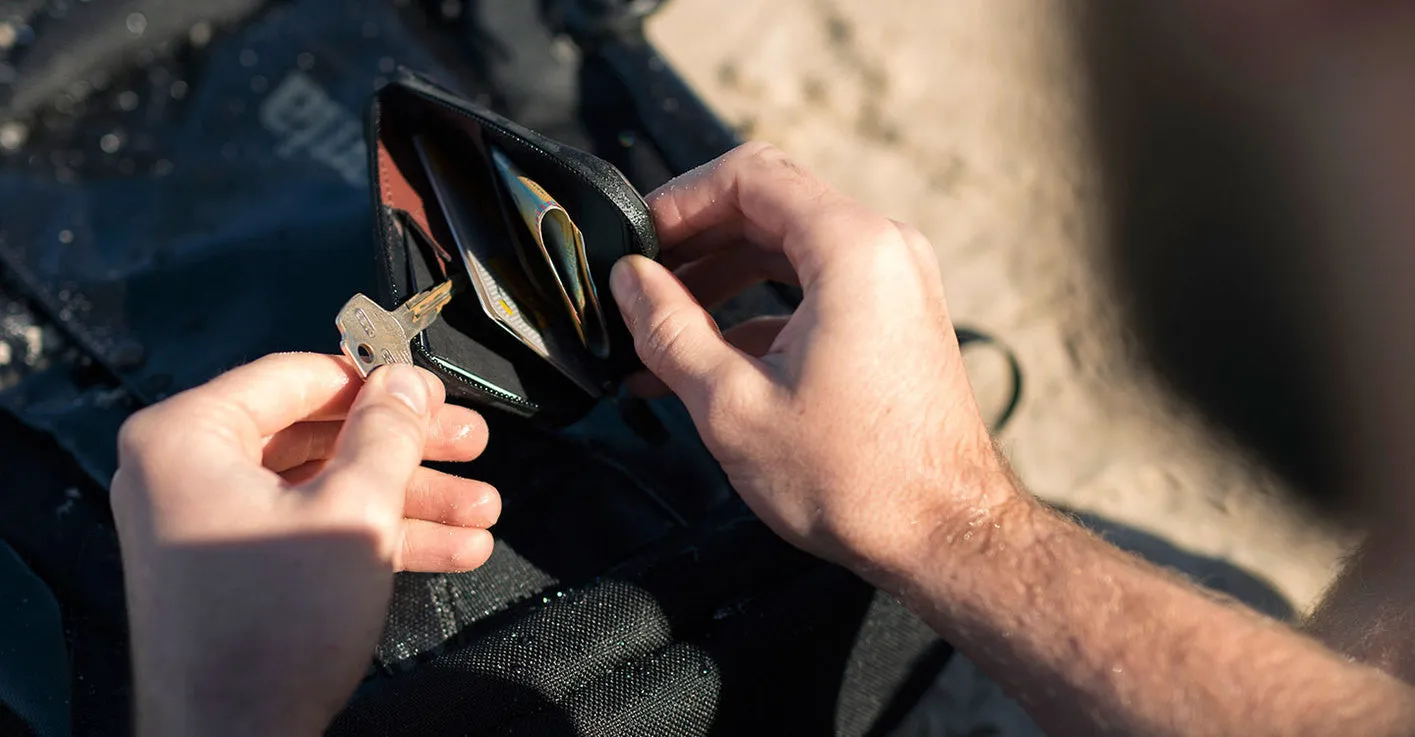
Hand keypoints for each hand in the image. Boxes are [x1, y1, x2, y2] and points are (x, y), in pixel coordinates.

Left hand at [110, 354, 498, 735]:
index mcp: (188, 436)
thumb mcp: (354, 509)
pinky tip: (453, 548)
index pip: (296, 378)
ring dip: (409, 499)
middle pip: (319, 436)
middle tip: (473, 445)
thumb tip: (406, 380)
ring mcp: (208, 527)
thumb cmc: (279, 621)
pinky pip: (309, 532)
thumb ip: (388, 433)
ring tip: (484, 509)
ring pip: (325, 489)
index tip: (436, 394)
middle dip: (408, 450)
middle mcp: (186, 473)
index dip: (377, 383)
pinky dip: (374, 536)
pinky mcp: (234, 573)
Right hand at [610, 143, 1016, 571]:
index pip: (748, 175)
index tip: (634, 239)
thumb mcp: (731, 405)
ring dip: (719, 278)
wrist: (945, 537)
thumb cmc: (854, 480)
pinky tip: (704, 358)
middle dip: (693, 240)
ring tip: (656, 327)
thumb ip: (669, 330)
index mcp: (850, 249)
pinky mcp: (895, 317)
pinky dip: (758, 309)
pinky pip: (815, 287)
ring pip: (787, 247)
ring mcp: (895, 282)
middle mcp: (883, 249)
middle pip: (768, 204)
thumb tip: (628, 281)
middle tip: (636, 282)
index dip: (678, 200)